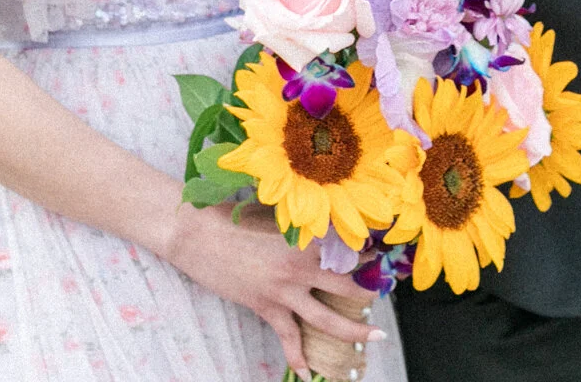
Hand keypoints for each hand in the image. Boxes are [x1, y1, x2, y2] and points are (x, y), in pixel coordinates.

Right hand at [161, 200, 381, 371]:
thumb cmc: (233, 217)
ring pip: (327, 319)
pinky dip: (298, 358)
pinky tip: (308, 373)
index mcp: (304, 239)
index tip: (378, 256)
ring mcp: (283, 291)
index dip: (366, 254)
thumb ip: (299, 222)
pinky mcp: (266, 307)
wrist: (197, 235)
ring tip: (373, 336)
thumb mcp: (273, 214)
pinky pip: (289, 339)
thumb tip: (321, 223)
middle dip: (369, 292)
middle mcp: (300, 267)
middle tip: (383, 295)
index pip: (346, 250)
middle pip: (346, 286)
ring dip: (353, 329)